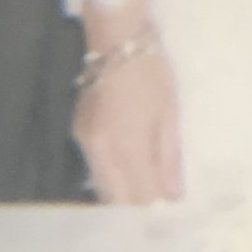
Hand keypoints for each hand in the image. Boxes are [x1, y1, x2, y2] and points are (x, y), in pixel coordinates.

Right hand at [75, 49, 182, 204]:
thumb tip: (173, 197)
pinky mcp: (78, 134)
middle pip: (115, 198)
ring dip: (121, 193)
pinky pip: (94, 167)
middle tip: (155, 202)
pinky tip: (125, 169)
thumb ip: (169, 159)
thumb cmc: (152, 75)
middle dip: (135, 205)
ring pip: (102, 186)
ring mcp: (85, 143)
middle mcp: (101, 152)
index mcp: (127, 147)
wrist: (118, 43)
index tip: (168, 207)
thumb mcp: (169, 115)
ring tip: (143, 187)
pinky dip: (110, 175)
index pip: (138, 197)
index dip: (153, 205)